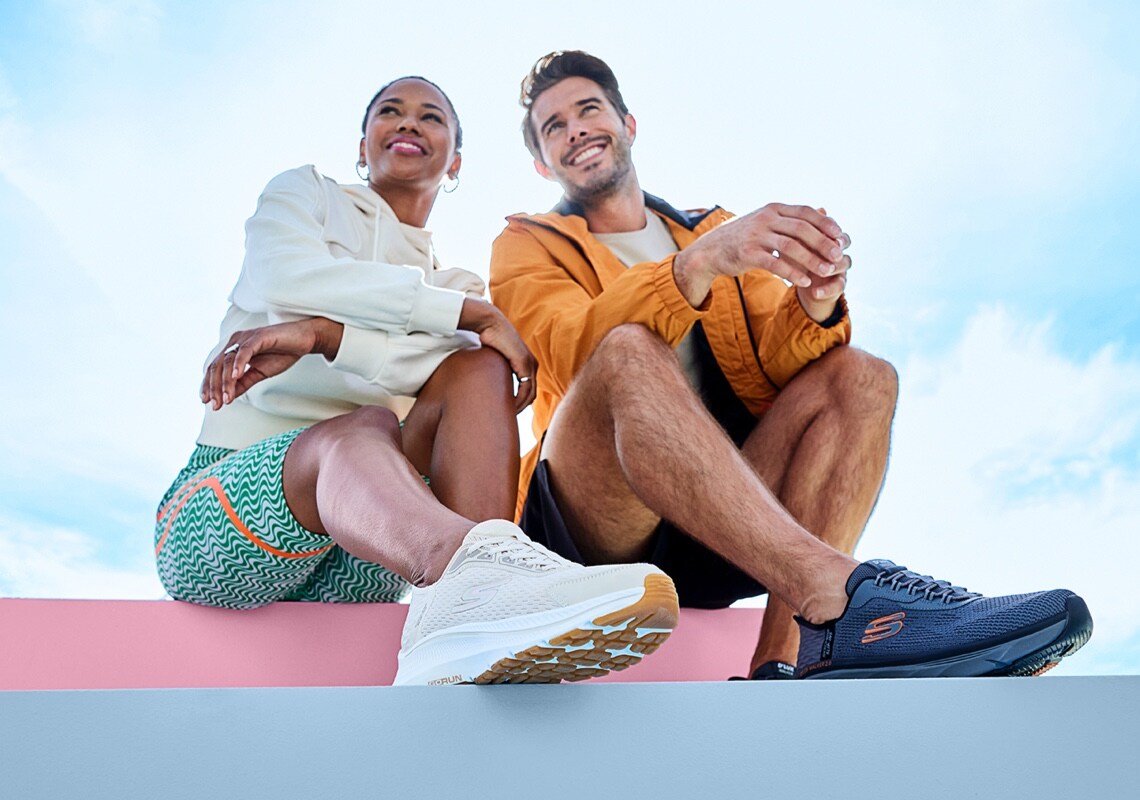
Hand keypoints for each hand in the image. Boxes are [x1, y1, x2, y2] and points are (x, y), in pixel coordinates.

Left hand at [201, 317, 342, 409]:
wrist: (304, 339)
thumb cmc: (283, 352)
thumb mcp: (259, 372)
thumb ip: (244, 383)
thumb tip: (229, 397)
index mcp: (234, 350)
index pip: (215, 368)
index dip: (209, 385)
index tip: (208, 402)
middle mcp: (235, 342)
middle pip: (217, 366)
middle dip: (214, 387)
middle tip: (216, 404)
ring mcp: (245, 338)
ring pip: (228, 361)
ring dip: (226, 381)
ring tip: (226, 398)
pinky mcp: (258, 337)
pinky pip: (244, 351)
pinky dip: (239, 365)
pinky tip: (236, 377)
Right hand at [458, 298, 537, 412]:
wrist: (490, 323)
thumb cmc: (489, 339)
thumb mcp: (496, 359)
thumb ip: (498, 370)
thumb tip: (489, 381)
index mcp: (527, 364)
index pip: (528, 390)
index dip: (520, 403)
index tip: (508, 411)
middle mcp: (532, 364)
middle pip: (531, 395)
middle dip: (520, 408)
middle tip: (507, 417)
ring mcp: (530, 364)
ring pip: (530, 395)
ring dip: (519, 407)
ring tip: (507, 415)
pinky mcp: (524, 363)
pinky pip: (525, 389)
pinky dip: (519, 400)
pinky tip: (509, 406)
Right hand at [673, 203, 849, 306]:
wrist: (710, 251)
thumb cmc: (744, 238)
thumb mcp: (766, 223)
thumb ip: (791, 220)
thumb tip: (824, 214)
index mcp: (773, 209)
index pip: (805, 212)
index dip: (825, 224)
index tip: (841, 236)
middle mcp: (765, 219)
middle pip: (802, 229)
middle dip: (823, 243)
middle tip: (838, 256)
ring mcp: (755, 235)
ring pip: (791, 246)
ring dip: (812, 260)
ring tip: (826, 271)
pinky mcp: (747, 254)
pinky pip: (775, 263)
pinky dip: (792, 272)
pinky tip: (804, 282)